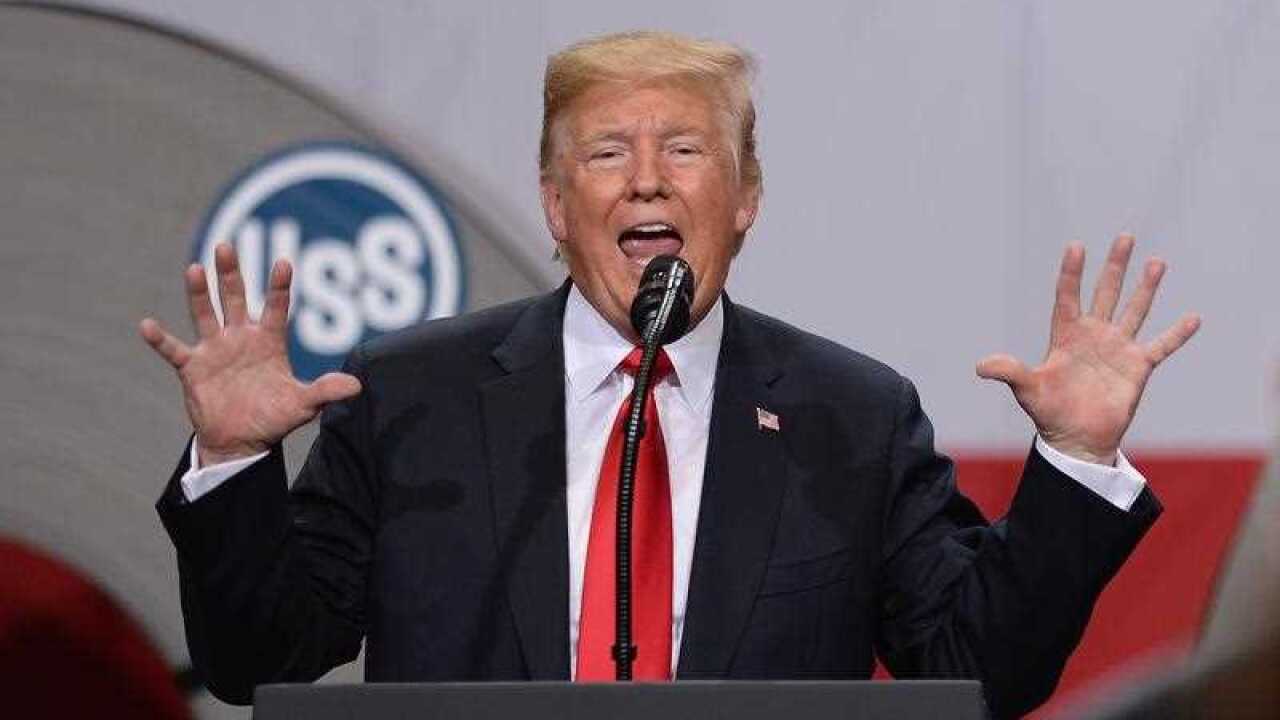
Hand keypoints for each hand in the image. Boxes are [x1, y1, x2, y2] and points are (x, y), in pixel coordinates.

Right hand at [139, 243, 360, 464]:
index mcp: (269, 341)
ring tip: (194, 268)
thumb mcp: (303, 405)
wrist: (241, 441)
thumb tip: (357, 386)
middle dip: (230, 274)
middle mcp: (240, 338)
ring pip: (205, 314)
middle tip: (226, 246)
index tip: (283, 262)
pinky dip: (160, 339)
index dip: (279, 286)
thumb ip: (326, 391)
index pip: (276, 307)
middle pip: (235, 299)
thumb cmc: (274, 418)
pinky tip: (147, 325)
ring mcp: (215, 350)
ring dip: (198, 293)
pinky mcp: (193, 368)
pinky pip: (174, 350)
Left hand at [976, 234, 1200, 464]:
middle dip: (1115, 266)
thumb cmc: (1050, 414)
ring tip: (1157, 262)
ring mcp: (1117, 349)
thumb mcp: (1028, 390)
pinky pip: (1161, 346)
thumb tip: (980, 366)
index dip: (1072, 273)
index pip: (1068, 297)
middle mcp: (1093, 336)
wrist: (1077, 439)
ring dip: (1146, 288)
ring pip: (1134, 311)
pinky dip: (1177, 334)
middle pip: (1105, 293)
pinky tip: (1193, 318)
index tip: (1076, 246)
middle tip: (1125, 237)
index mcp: (1066, 336)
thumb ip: (1009, 372)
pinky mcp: (1137, 367)